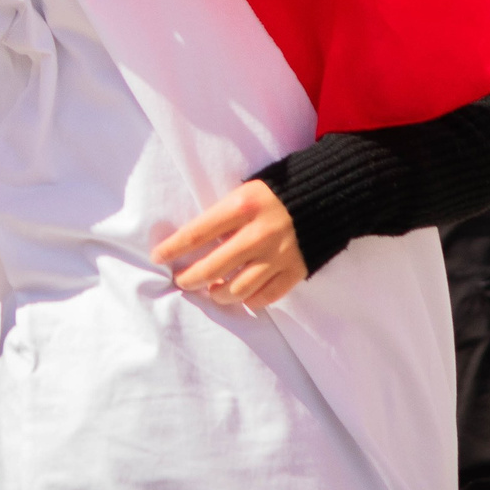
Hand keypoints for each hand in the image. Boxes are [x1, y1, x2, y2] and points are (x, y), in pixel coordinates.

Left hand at [153, 180, 308, 309]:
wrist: (331, 192)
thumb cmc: (281, 189)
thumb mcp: (248, 189)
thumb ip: (225, 214)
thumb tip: (197, 241)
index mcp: (243, 206)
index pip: (197, 233)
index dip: (173, 248)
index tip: (157, 257)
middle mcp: (259, 234)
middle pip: (212, 267)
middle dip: (190, 278)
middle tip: (181, 281)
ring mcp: (278, 255)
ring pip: (237, 288)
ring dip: (218, 293)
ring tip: (212, 290)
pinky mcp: (296, 270)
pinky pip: (265, 297)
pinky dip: (249, 300)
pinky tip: (241, 296)